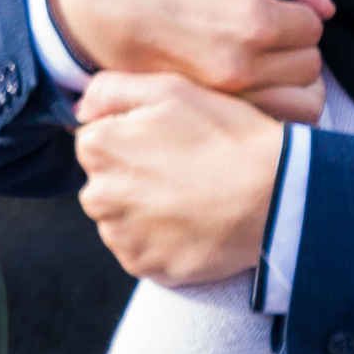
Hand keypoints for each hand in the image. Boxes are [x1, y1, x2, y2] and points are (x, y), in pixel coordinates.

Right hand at [52, 0, 333, 122]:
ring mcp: (226, 99)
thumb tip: (326, 7)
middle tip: (273, 33)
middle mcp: (243, 67)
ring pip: (299, 107)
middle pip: (311, 69)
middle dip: (299, 48)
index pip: (313, 28)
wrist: (105, 4)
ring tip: (271, 64)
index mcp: (254, 21)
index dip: (299, 12)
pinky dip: (273, 109)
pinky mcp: (209, 116)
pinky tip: (256, 88)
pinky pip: (269, 126)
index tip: (276, 6)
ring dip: (293, 83)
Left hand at [74, 74, 284, 285]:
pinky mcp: (145, 266)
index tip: (167, 136)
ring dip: (144, 206)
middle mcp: (98, 196)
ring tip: (190, 192)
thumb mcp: (170, 88)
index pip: (94, 138)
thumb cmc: (224, 133)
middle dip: (133, 172)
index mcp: (98, 148)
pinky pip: (140, 248)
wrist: (272, 194)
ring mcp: (121, 237)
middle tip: (182, 164)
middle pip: (105, 179)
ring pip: (121, 215)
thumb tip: (80, 109)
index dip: (131, 134)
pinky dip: (159, 236)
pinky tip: (191, 219)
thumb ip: (111, 88)